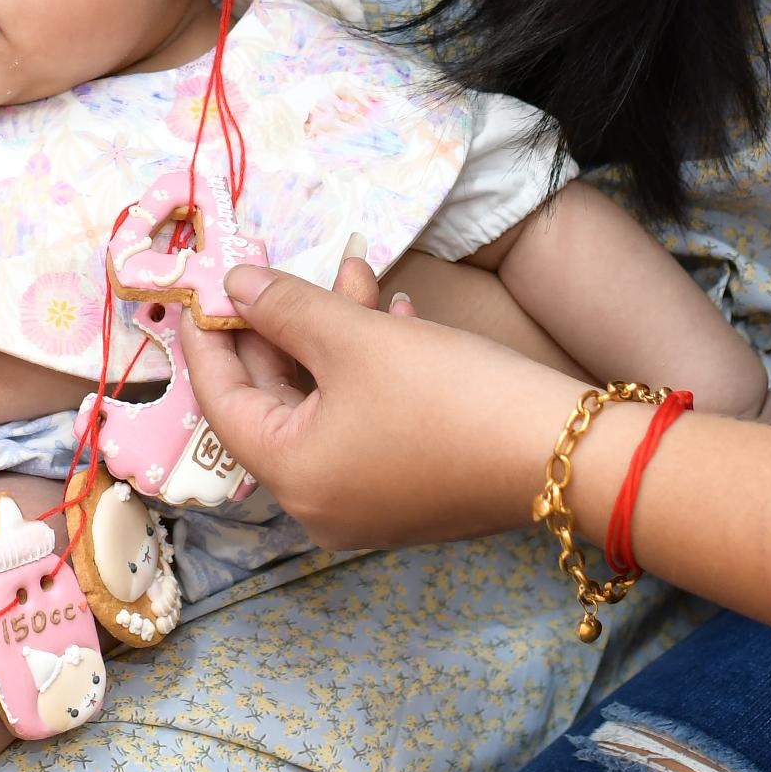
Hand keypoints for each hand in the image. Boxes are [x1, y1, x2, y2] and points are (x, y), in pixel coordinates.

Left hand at [182, 261, 589, 549]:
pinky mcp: (411, 491)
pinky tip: (400, 316)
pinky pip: (365, 423)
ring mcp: (367, 505)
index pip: (222, 401)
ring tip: (361, 271)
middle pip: (276, 401)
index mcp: (292, 477)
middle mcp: (319, 505)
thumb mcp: (357, 338)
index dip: (211, 336)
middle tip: (286, 265)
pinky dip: (370, 370)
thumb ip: (285, 308)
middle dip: (286, 324)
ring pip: (326, 404)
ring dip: (337, 335)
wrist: (566, 453)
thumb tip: (233, 285)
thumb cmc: (448, 395)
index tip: (204, 284)